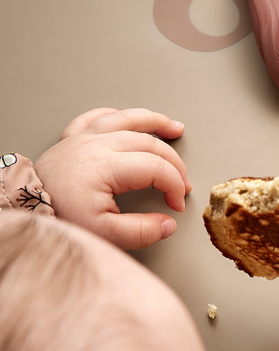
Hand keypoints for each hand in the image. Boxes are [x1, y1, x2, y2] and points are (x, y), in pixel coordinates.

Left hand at [34, 107, 191, 249]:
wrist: (24, 209)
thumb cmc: (58, 218)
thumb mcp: (104, 234)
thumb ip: (141, 231)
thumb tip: (167, 224)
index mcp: (106, 166)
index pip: (157, 168)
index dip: (175, 186)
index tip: (176, 205)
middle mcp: (96, 145)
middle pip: (149, 144)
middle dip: (174, 164)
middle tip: (182, 184)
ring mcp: (83, 138)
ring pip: (127, 120)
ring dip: (154, 123)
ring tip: (174, 128)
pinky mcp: (72, 139)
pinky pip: (97, 117)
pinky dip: (118, 116)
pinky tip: (129, 119)